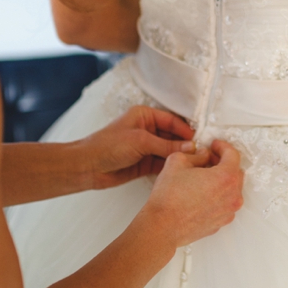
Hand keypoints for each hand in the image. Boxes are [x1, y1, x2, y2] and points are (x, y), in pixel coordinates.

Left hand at [77, 106, 195, 187]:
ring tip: (194, 164)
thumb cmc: (108, 145)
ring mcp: (146, 147)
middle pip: (172, 136)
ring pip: (169, 151)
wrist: (87, 167)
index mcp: (145, 116)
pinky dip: (171, 166)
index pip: (171, 121)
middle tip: (200, 154)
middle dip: (184, 145)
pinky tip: (181, 171)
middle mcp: (147, 130)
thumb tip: (190, 147)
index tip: (198, 140)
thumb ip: (166, 145)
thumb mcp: (140, 141)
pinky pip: (162, 163)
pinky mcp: (144, 163)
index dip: (185, 130)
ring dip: (179, 157)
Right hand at [145, 139, 243, 246]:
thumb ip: (194, 154)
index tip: (215, 145)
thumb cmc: (169, 198)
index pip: (232, 154)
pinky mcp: (220, 222)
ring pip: (231, 189)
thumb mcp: (177, 162)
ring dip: (221, 180)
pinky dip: (218, 196)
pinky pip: (225, 204)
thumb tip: (201, 156)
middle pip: (235, 172)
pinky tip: (202, 194)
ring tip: (203, 177)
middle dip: (223, 163)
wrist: (163, 226)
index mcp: (226, 177)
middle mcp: (232, 196)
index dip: (222, 146)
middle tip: (208, 159)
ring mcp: (228, 212)